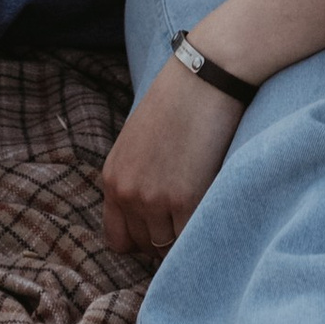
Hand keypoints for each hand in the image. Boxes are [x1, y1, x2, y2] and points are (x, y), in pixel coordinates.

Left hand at [103, 54, 248, 257]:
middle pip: (143, 246)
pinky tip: (212, 210)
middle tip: (186, 220)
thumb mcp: (139, 140)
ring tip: (201, 212)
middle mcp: (127, 193)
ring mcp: (154, 199)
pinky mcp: (185, 200)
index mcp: (112, 178)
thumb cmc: (179, 102)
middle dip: (164, 239)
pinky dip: (202, 230)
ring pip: (168, 246)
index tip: (162, 230)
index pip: (117, 238)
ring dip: (184, 235)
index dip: (141, 240)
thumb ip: (137, 176)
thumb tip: (152, 211)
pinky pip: (191, 237)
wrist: (204, 77)